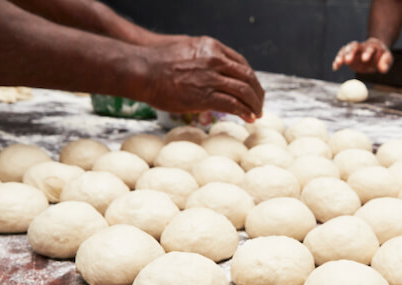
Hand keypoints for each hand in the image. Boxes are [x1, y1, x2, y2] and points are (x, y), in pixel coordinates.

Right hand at [141, 36, 264, 122]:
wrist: (141, 70)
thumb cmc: (157, 62)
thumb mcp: (185, 50)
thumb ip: (201, 59)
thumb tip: (207, 73)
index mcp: (212, 47)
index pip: (241, 63)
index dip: (250, 78)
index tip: (253, 88)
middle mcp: (215, 60)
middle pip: (247, 76)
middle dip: (257, 92)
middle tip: (260, 103)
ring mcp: (212, 77)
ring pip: (244, 91)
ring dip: (254, 104)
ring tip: (257, 113)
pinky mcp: (206, 95)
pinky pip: (233, 104)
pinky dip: (244, 112)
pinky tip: (249, 118)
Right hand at [332, 37, 392, 72]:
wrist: (375, 54)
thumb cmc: (382, 57)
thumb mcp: (387, 59)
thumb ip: (386, 63)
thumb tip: (383, 69)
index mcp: (373, 46)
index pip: (370, 48)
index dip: (367, 52)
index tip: (365, 59)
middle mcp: (362, 46)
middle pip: (355, 46)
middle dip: (351, 52)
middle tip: (348, 60)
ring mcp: (353, 50)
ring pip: (346, 49)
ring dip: (342, 55)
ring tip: (339, 63)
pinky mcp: (348, 55)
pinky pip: (341, 55)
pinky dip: (337, 61)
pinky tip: (335, 67)